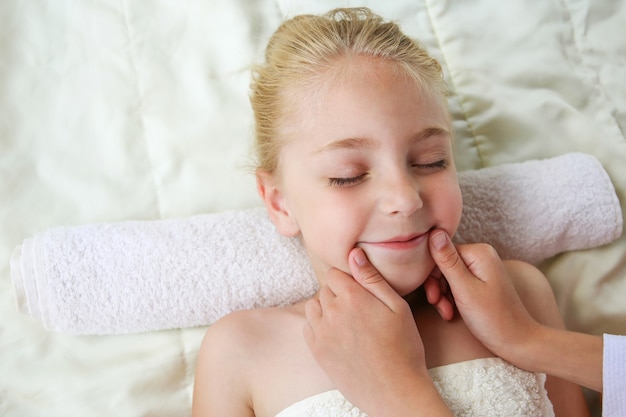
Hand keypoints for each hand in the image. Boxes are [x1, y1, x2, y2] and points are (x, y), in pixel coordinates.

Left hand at [303, 247, 446, 415]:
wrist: (396, 391)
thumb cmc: (404, 347)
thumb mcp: (397, 307)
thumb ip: (372, 278)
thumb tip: (354, 253)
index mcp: (353, 297)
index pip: (335, 273)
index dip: (348, 280)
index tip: (360, 292)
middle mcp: (332, 312)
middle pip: (325, 289)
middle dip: (338, 294)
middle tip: (358, 310)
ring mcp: (322, 333)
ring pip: (314, 307)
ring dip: (326, 308)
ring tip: (346, 321)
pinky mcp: (317, 351)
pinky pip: (308, 327)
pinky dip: (318, 326)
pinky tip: (336, 335)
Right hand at [426, 229, 537, 355]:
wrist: (518, 342)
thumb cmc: (493, 318)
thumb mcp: (464, 289)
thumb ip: (447, 260)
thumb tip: (434, 232)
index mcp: (479, 252)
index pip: (440, 253)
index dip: (432, 275)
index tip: (433, 297)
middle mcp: (481, 255)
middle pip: (443, 265)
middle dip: (437, 287)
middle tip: (438, 306)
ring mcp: (482, 269)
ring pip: (448, 276)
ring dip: (443, 295)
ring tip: (447, 313)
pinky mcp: (481, 282)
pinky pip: (457, 284)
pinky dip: (451, 299)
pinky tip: (452, 313)